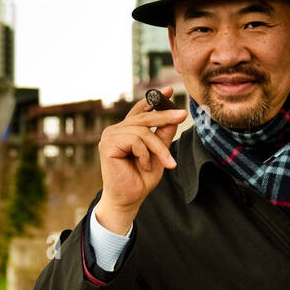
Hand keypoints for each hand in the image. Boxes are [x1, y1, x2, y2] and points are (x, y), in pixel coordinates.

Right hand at [95, 86, 186, 232]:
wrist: (129, 199)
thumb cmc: (141, 179)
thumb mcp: (158, 154)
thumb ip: (163, 135)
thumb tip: (174, 116)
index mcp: (126, 131)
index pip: (140, 110)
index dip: (154, 100)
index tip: (170, 90)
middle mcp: (116, 130)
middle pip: (144, 117)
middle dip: (165, 116)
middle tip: (183, 115)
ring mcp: (110, 136)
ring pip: (142, 131)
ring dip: (158, 149)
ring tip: (165, 163)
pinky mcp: (107, 145)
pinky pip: (135, 140)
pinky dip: (144, 154)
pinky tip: (143, 166)